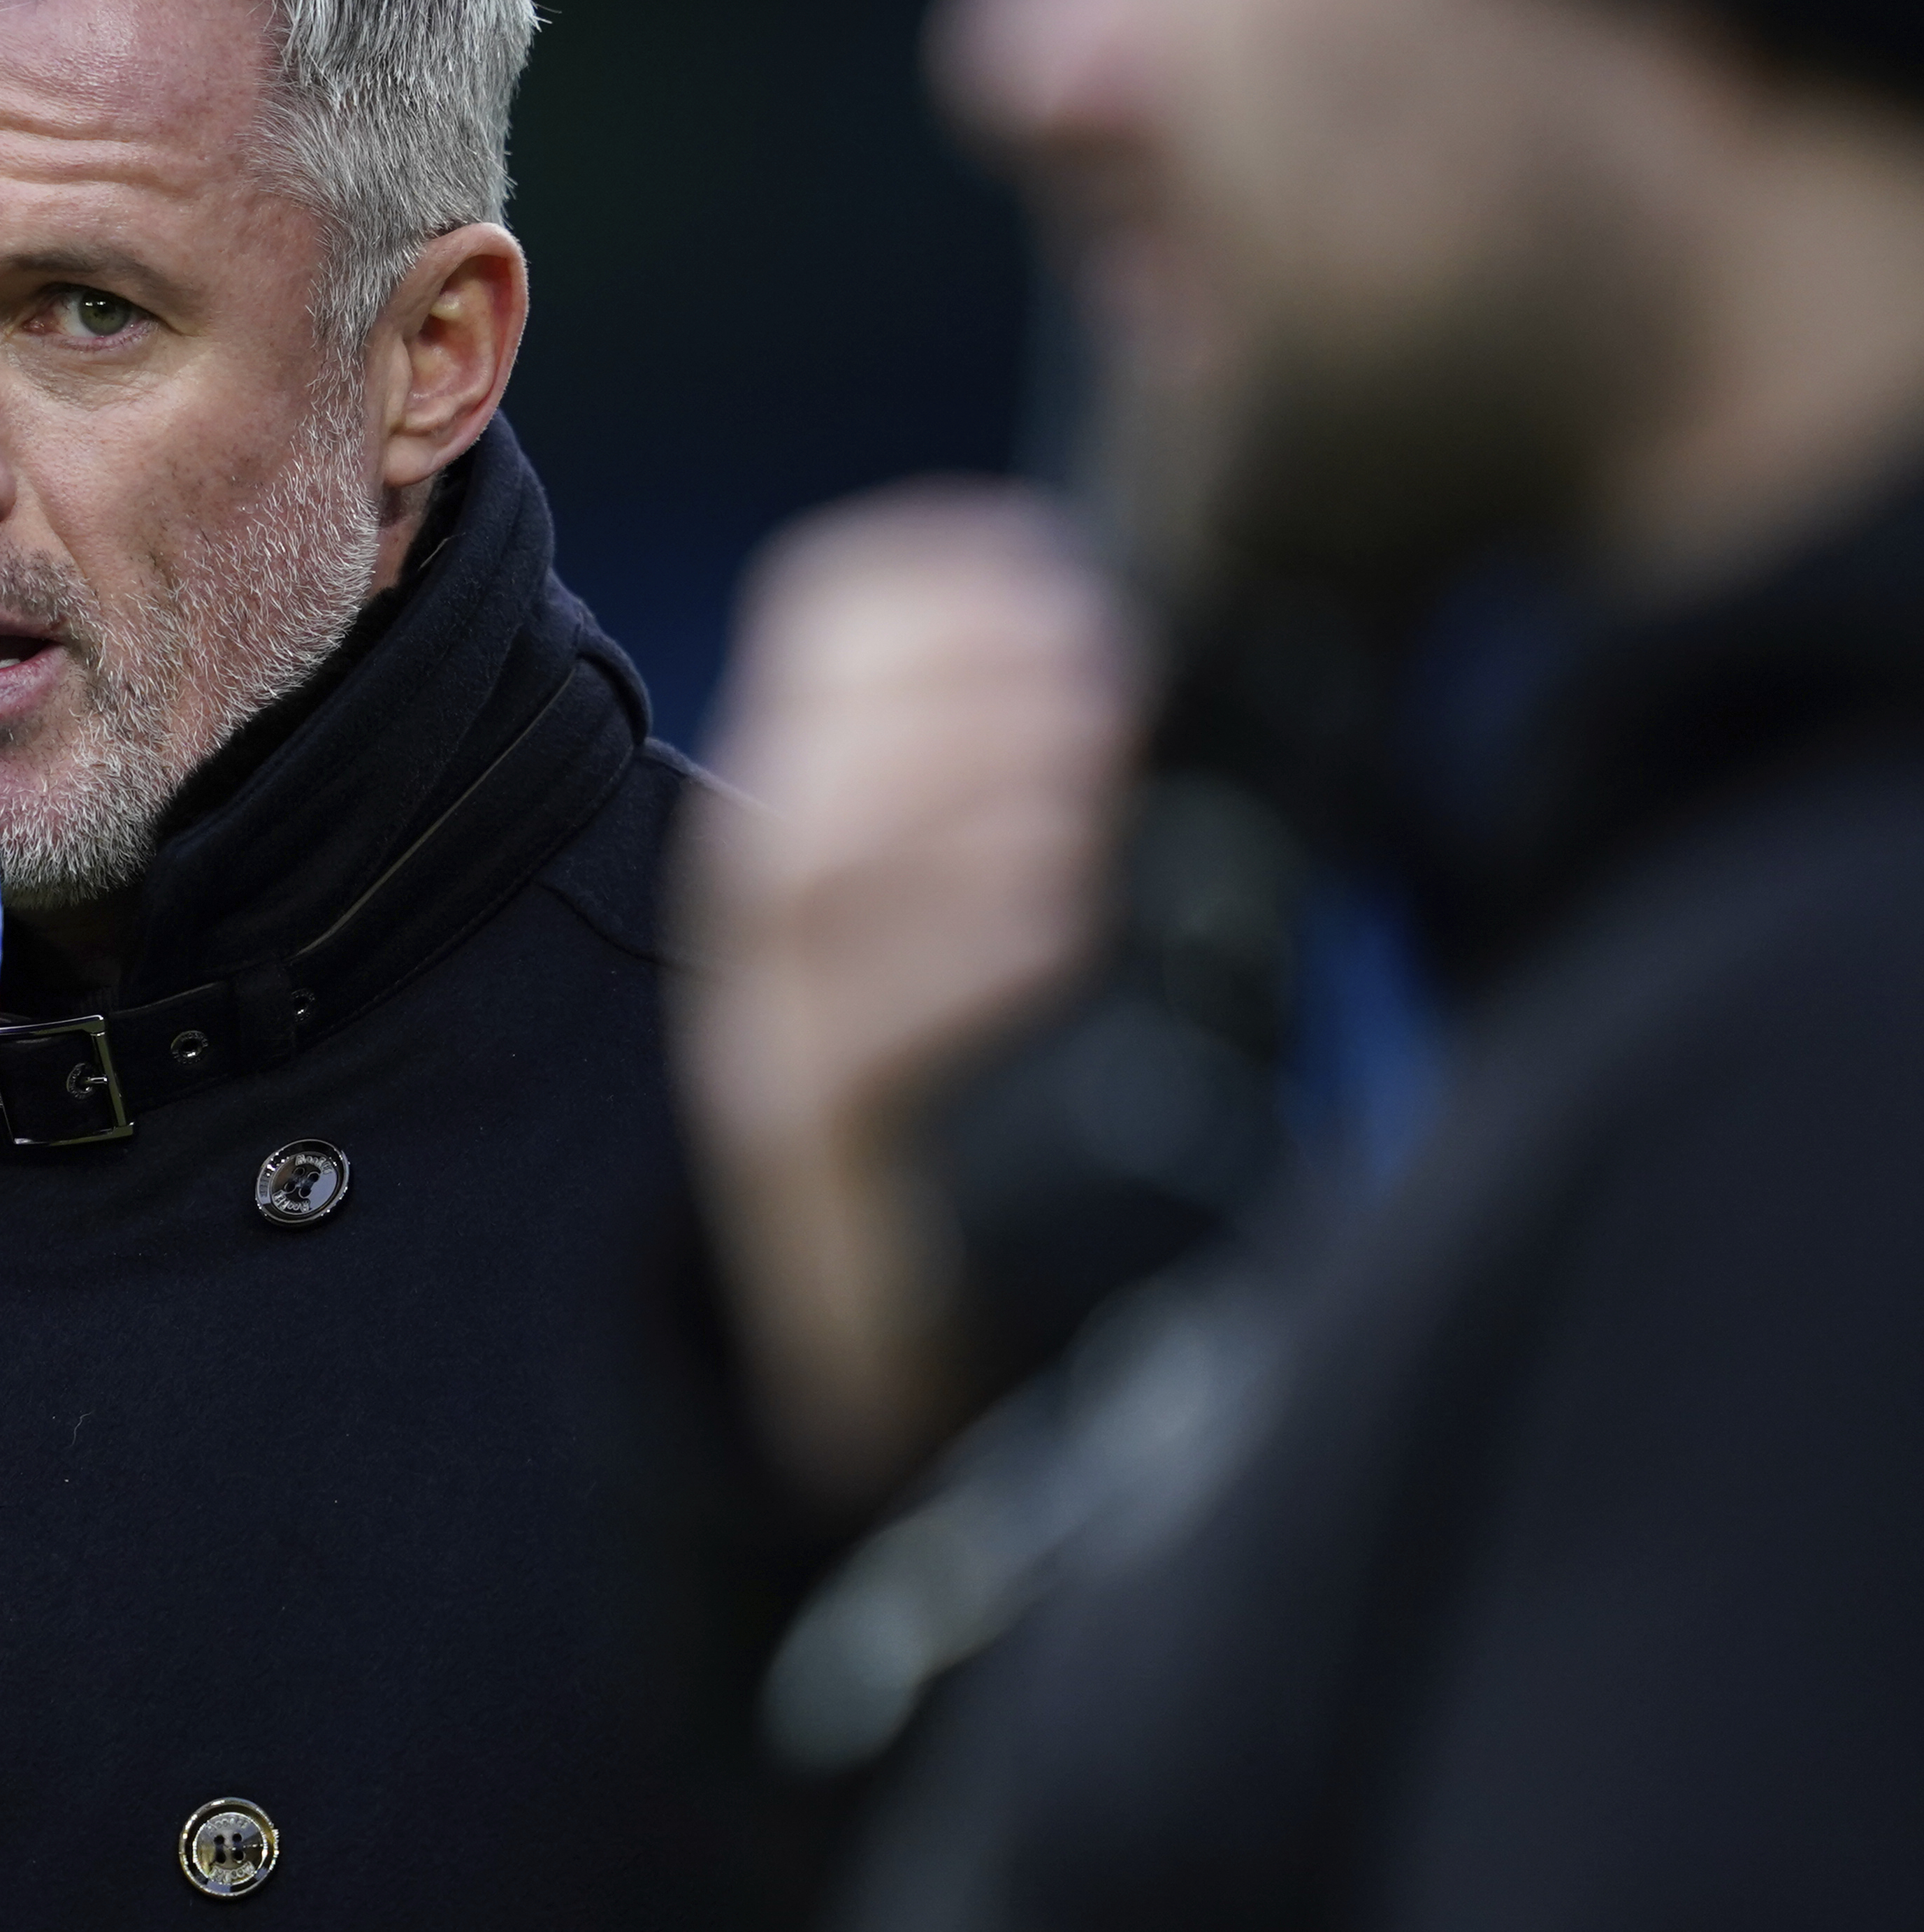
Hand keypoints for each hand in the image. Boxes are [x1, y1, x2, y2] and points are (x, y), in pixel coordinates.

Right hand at [675, 485, 1141, 1505]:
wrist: (921, 1362)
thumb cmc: (1012, 1120)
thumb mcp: (1018, 924)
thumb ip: (1057, 801)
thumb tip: (1172, 665)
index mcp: (809, 843)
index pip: (802, 665)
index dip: (917, 593)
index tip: (1053, 569)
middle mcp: (758, 951)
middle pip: (795, 769)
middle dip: (946, 695)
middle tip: (1102, 682)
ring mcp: (762, 1056)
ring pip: (791, 881)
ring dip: (949, 805)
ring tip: (1085, 789)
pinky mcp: (799, 1166)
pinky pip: (840, 1047)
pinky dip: (953, 963)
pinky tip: (1060, 925)